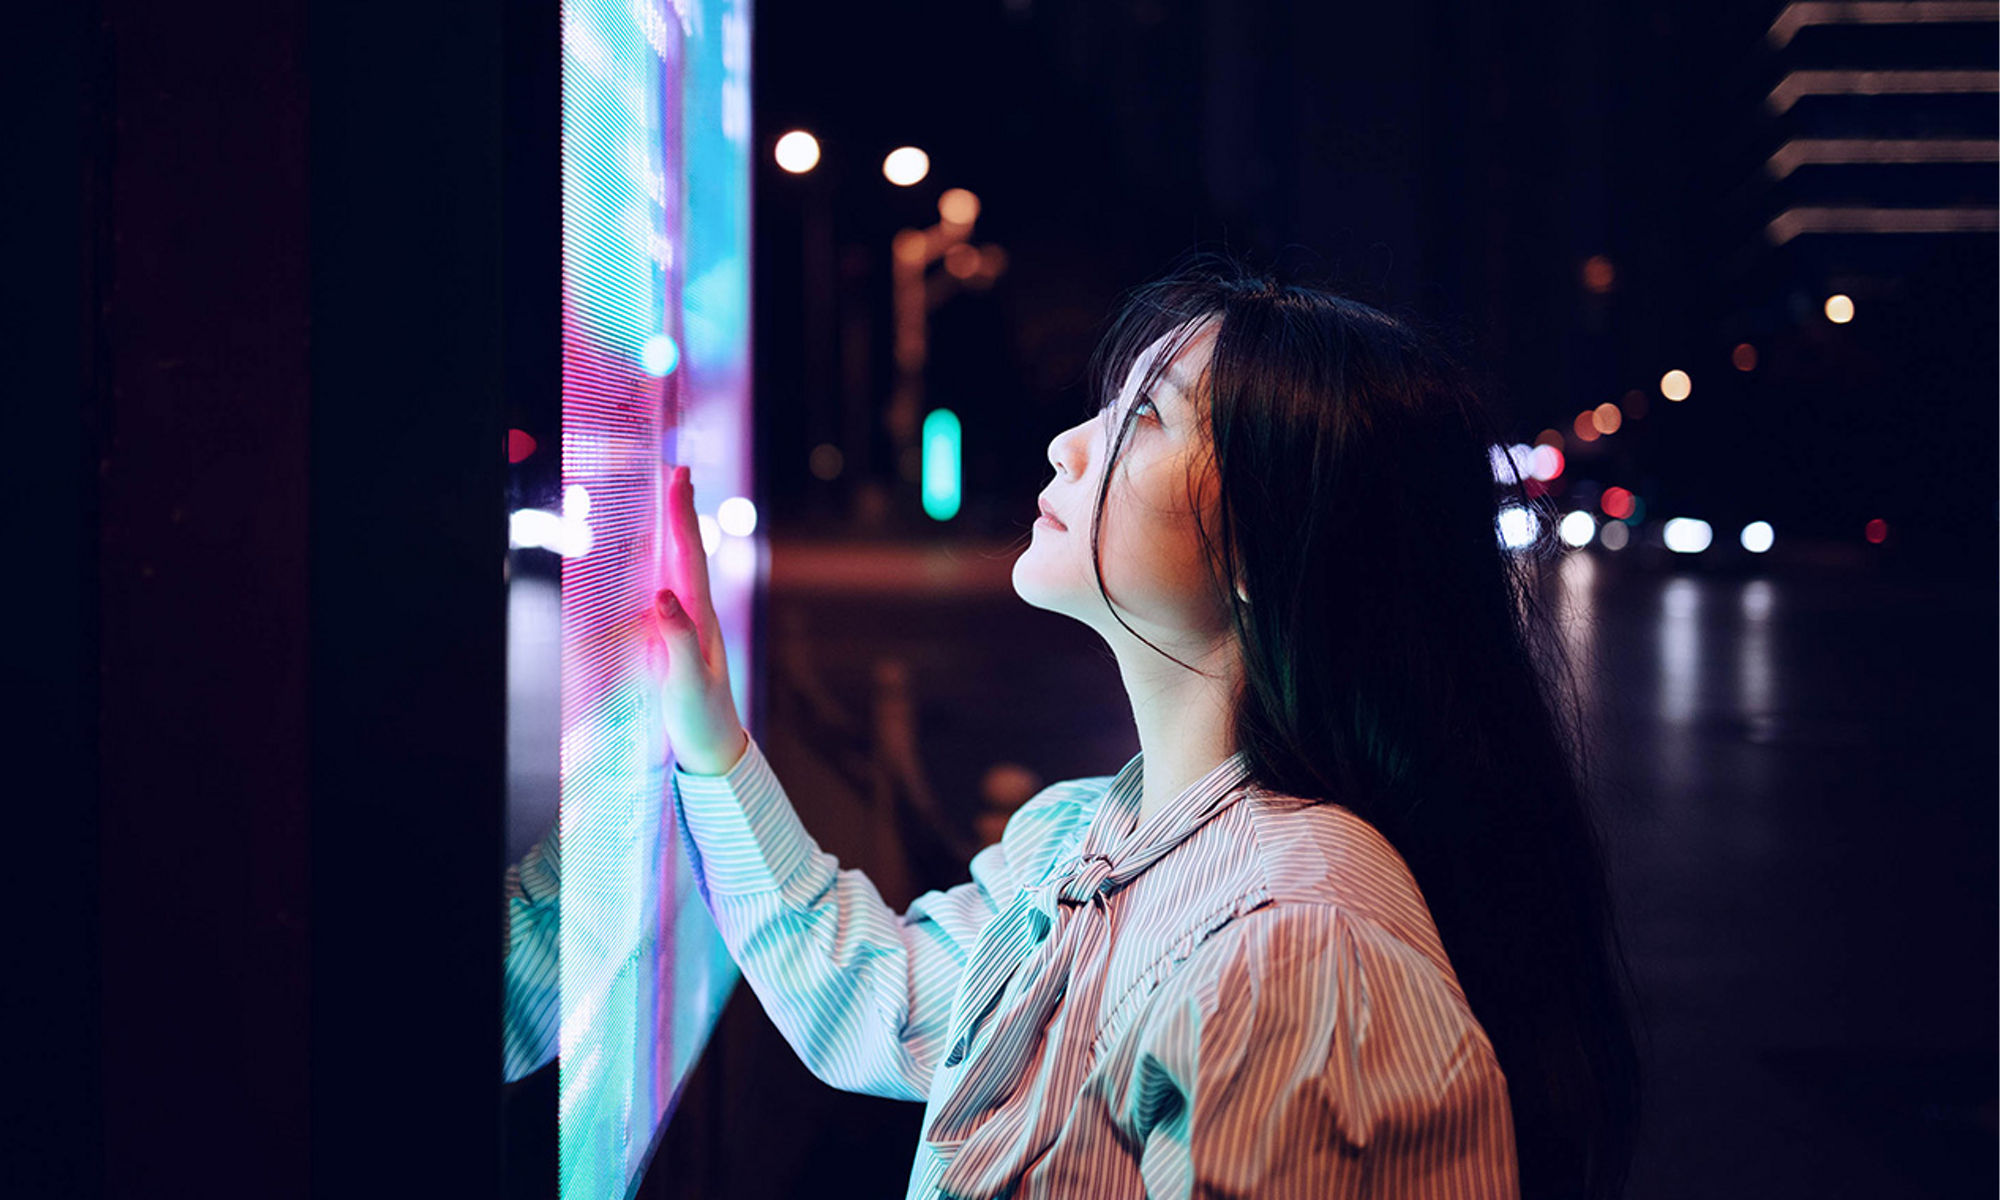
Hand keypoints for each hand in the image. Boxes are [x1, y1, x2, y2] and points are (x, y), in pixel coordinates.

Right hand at [649, 464, 749, 775]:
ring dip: (676, 531)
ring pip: (682, 568)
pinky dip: (664, 564)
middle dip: (682, 510)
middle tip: (678, 469)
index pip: (689, 557)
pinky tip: (659, 561)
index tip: (678, 476)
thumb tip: (661, 595)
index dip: (682, 516)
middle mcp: (699, 615)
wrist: (714, 749)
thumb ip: (675, 638)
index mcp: (702, 618)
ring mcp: (691, 626)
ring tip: (672, 498)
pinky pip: (671, 590)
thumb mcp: (685, 681)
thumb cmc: (700, 718)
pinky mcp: (680, 641)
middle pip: (688, 552)